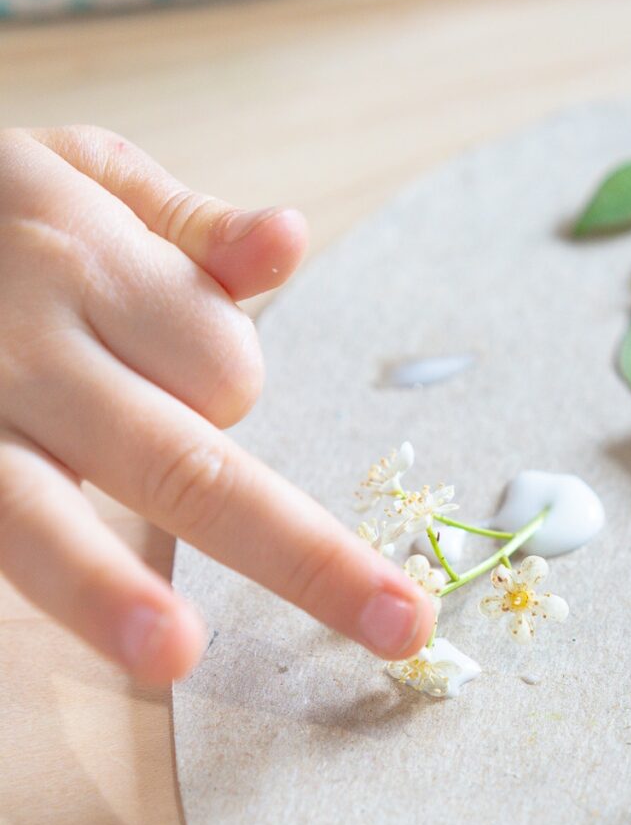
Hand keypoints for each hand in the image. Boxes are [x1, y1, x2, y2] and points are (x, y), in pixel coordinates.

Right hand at [0, 126, 434, 683]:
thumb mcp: (76, 172)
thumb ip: (186, 224)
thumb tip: (290, 242)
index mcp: (85, 256)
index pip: (224, 371)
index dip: (227, 388)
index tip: (183, 377)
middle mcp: (26, 344)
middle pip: (184, 464)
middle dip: (301, 553)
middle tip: (400, 623)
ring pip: (39, 515)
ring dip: (105, 587)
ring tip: (175, 653)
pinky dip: (41, 570)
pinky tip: (87, 615)